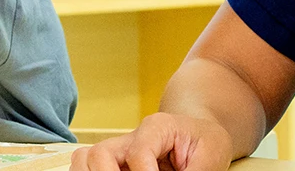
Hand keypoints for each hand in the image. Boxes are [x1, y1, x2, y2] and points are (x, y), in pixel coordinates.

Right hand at [72, 112, 234, 170]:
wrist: (200, 135)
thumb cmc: (207, 143)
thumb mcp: (211, 158)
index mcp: (157, 127)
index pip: (138, 153)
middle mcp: (131, 137)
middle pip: (99, 154)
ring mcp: (119, 151)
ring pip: (83, 159)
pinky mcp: (114, 165)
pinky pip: (87, 169)